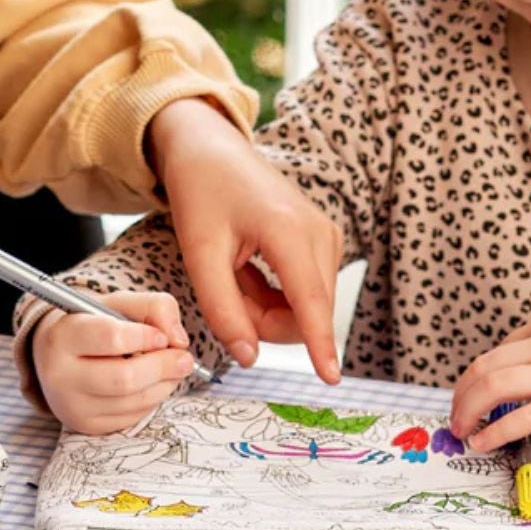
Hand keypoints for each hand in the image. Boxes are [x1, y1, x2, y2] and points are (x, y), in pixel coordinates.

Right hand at [31, 292, 194, 432]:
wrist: (56, 357)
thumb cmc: (93, 324)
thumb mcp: (117, 303)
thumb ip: (154, 307)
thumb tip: (178, 339)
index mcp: (62, 337)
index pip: (110, 338)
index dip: (145, 337)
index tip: (162, 336)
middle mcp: (60, 375)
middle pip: (124, 378)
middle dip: (162, 367)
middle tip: (184, 358)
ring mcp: (72, 406)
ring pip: (133, 401)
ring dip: (164, 384)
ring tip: (173, 368)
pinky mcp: (87, 426)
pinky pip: (132, 416)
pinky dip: (152, 399)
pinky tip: (153, 384)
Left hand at [146, 98, 343, 382]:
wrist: (210, 149)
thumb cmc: (201, 193)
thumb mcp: (199, 253)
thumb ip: (222, 309)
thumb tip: (249, 358)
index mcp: (288, 230)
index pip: (310, 302)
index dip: (320, 345)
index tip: (330, 380)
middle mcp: (320, 233)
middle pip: (305, 313)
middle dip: (263, 321)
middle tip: (223, 289)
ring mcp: (327, 236)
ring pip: (306, 308)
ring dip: (266, 309)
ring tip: (233, 273)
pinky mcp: (325, 242)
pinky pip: (306, 293)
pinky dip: (274, 295)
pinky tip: (248, 268)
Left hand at [449, 234, 530, 449]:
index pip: (501, 350)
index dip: (483, 377)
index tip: (476, 396)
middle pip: (486, 368)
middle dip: (462, 395)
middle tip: (455, 416)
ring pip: (495, 388)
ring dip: (468, 411)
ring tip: (462, 430)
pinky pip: (522, 419)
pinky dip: (494, 431)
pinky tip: (482, 442)